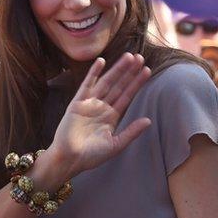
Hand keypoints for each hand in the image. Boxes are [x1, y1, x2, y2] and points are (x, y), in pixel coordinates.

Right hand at [50, 53, 151, 178]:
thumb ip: (131, 132)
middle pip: (119, 85)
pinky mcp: (77, 103)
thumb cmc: (91, 156)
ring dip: (117, 69)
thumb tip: (148, 120)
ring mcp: (90, 103)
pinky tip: (101, 61)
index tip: (147, 70)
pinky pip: (87, 84)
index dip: (136, 83)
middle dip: (129, 72)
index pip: (127, 96)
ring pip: (107, 82)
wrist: (69, 160)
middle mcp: (102, 107)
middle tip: (140, 57)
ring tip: (129, 57)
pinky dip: (93, 73)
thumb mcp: (115, 144)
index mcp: (112, 116)